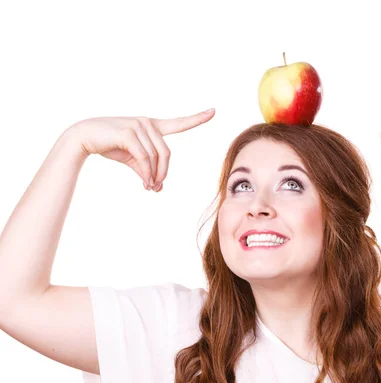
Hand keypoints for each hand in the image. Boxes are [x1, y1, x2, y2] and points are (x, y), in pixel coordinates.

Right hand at [64, 109, 214, 190]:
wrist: (83, 137)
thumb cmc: (110, 146)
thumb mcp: (132, 159)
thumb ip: (146, 169)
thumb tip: (157, 187)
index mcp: (152, 126)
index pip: (178, 123)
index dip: (197, 118)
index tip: (214, 112)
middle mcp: (148, 123)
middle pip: (166, 153)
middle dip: (163, 173)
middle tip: (156, 188)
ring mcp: (139, 125)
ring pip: (156, 157)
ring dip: (153, 176)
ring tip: (148, 187)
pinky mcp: (129, 132)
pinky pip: (144, 157)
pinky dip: (146, 173)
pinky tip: (144, 183)